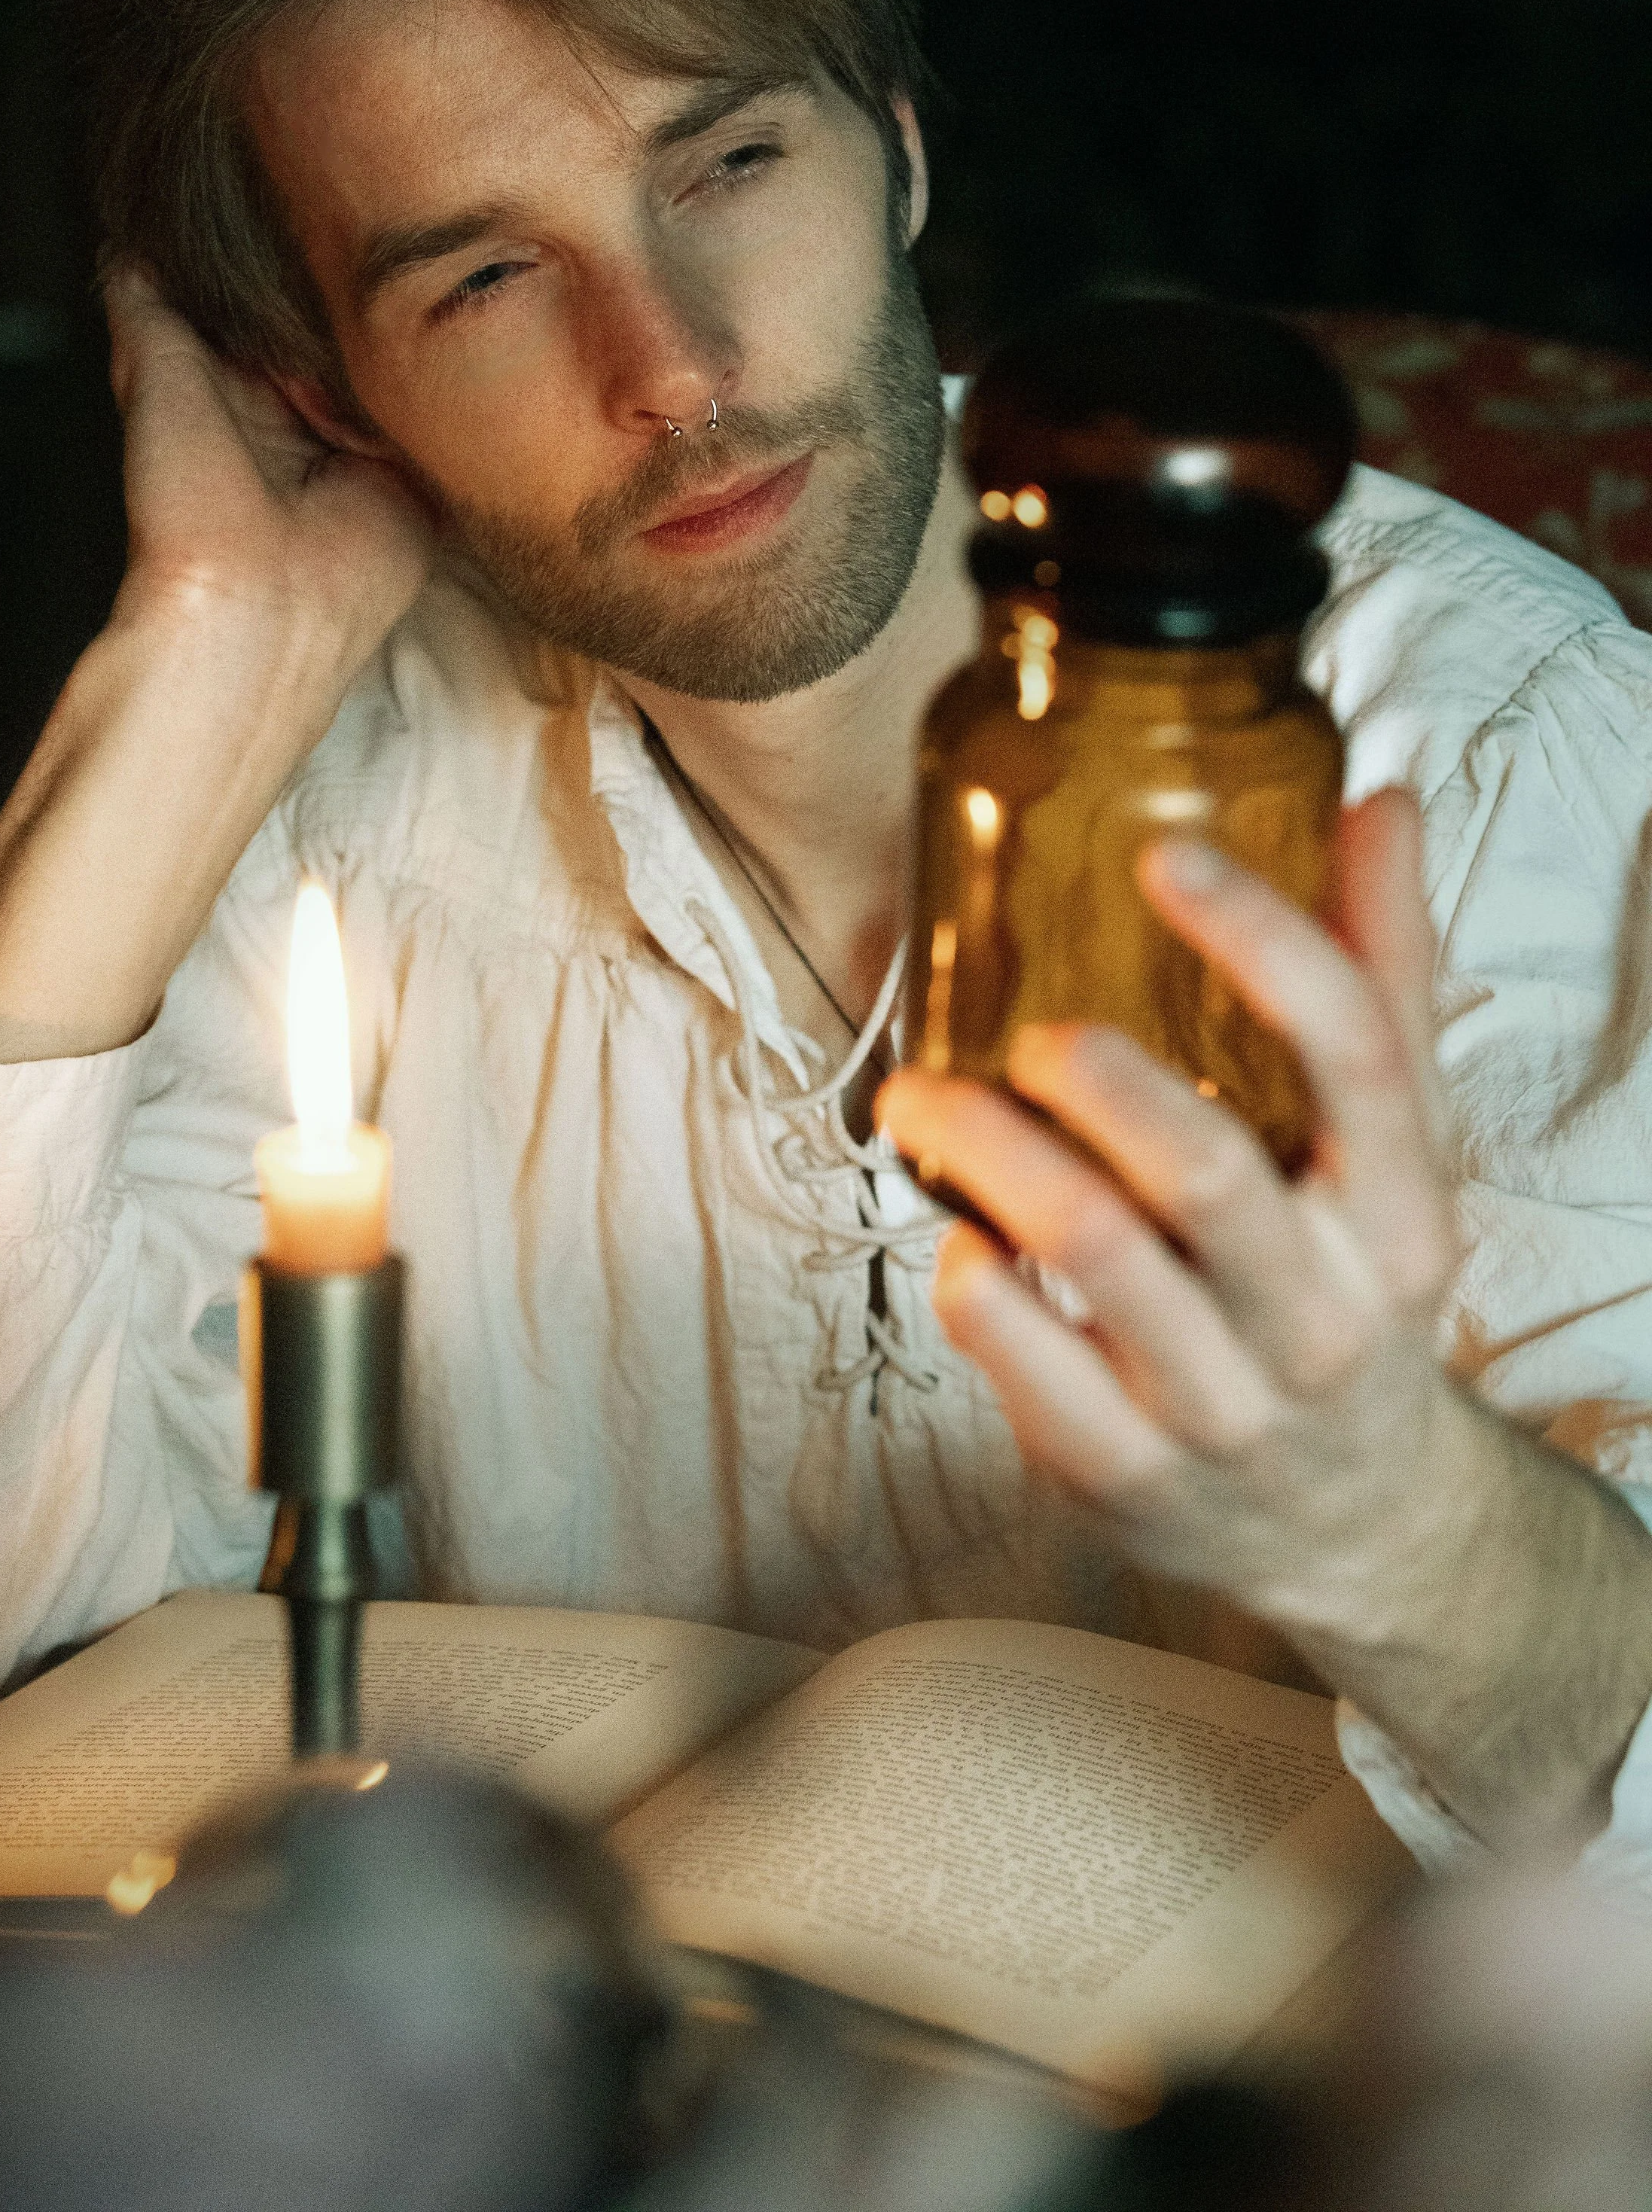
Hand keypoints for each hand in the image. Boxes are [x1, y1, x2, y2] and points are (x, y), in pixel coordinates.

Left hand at [105, 267, 436, 676]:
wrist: (260, 602)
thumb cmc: (190, 502)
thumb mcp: (152, 377)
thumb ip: (145, 308)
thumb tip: (126, 242)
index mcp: (233, 393)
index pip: (261, 306)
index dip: (276, 262)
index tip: (298, 217)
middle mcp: (298, 415)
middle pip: (330, 327)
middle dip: (339, 295)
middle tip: (354, 252)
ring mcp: (360, 443)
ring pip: (382, 358)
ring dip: (384, 334)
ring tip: (390, 299)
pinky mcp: (412, 473)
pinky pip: (429, 407)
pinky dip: (428, 380)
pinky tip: (427, 347)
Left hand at [878, 790, 1470, 1639]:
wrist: (1356, 1526)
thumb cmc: (1351, 1295)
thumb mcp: (1393, 1150)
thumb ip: (1381, 976)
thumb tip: (1376, 801)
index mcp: (1401, 1214)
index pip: (1354, 1053)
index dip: (1260, 937)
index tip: (1166, 855)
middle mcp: (1325, 1313)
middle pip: (1207, 1168)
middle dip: (1094, 1075)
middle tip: (1028, 1035)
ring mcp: (1224, 1404)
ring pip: (1094, 1254)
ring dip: (990, 1151)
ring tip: (926, 1096)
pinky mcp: (1126, 1471)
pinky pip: (1026, 1364)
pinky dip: (973, 1284)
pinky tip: (957, 1237)